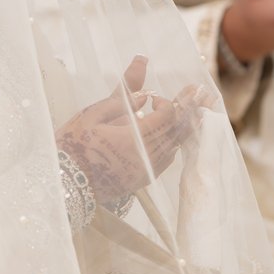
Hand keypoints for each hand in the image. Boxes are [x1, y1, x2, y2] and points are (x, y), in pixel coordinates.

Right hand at [55, 56, 209, 201]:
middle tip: (209, 95)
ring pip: (176, 146)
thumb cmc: (73, 145)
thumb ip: (122, 100)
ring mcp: (146, 170)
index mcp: (135, 138)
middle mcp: (146, 156)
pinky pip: (166, 159)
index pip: (168, 115)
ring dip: (186, 128)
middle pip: (179, 130)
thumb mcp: (92, 115)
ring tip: (200, 112)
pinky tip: (174, 135)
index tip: (169, 94)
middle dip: (194, 111)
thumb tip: (146, 92)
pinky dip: (173, 144)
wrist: (65, 182)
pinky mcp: (142, 178)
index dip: (171, 101)